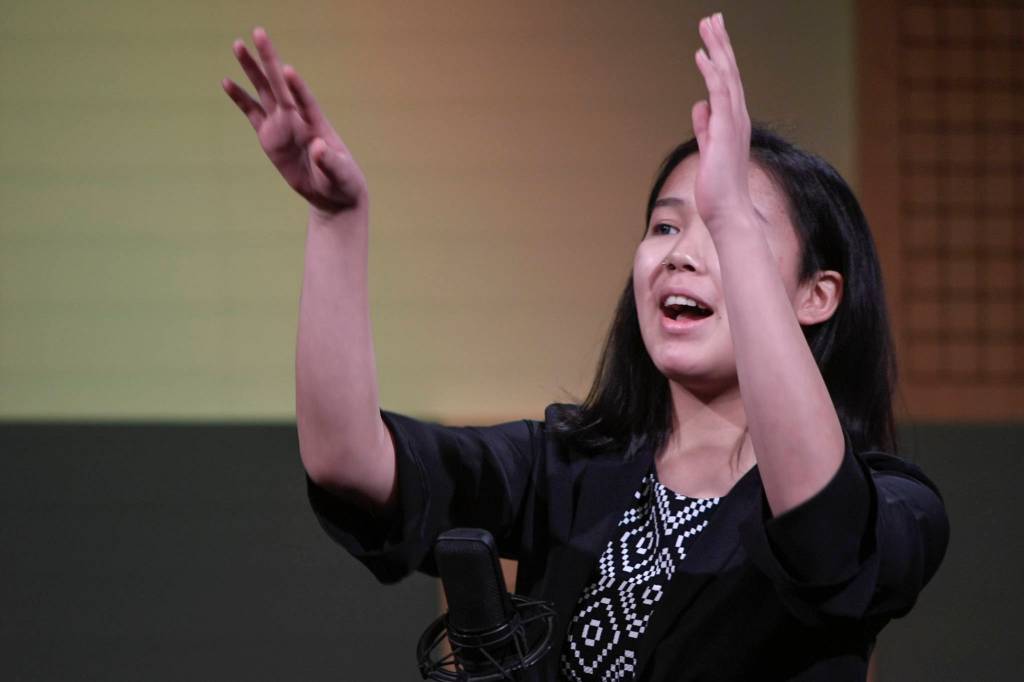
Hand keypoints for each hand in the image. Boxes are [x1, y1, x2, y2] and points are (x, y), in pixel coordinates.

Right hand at [222, 28, 366, 215]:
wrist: (331, 193)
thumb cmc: (342, 181)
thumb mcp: (340, 174)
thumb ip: (330, 161)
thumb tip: (318, 147)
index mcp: (317, 124)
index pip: (306, 101)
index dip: (297, 87)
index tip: (288, 70)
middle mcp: (298, 118)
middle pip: (281, 85)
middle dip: (269, 60)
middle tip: (258, 33)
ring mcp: (282, 125)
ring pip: (264, 92)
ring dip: (252, 70)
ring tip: (238, 46)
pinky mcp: (269, 136)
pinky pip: (252, 113)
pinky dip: (240, 98)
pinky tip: (227, 81)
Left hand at [691, 13, 755, 233]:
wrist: (728, 211)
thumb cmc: (718, 186)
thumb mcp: (709, 148)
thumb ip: (705, 125)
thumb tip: (699, 106)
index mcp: (733, 120)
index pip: (727, 81)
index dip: (720, 56)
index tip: (712, 35)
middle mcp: (738, 116)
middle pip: (729, 71)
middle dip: (720, 43)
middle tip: (712, 18)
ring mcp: (734, 122)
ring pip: (726, 76)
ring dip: (717, 49)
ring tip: (708, 25)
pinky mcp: (725, 130)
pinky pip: (719, 94)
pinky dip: (711, 73)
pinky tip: (702, 55)